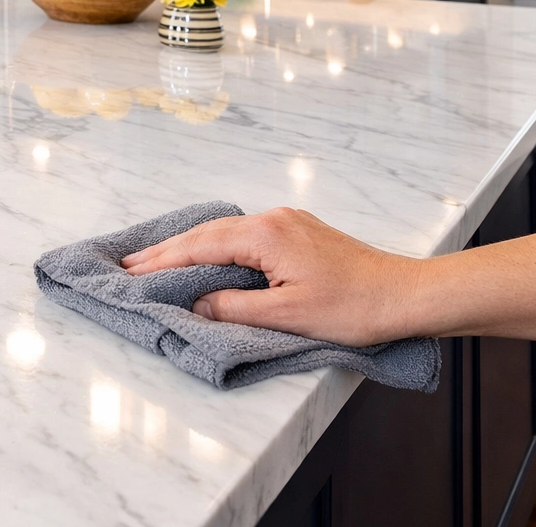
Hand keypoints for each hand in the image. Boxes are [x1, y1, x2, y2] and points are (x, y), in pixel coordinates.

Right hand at [120, 207, 422, 346]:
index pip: (199, 247)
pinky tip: (206, 254)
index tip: (129, 272)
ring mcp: (287, 222)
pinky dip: (216, 245)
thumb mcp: (287, 316)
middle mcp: (272, 219)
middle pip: (206, 233)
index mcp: (265, 235)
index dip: (162, 261)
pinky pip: (244, 234)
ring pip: (224, 231)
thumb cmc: (354, 307)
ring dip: (189, 246)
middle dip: (166, 249)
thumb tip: (196, 304)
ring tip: (156, 260)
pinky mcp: (299, 232)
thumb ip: (234, 307)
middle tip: (128, 264)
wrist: (407, 295)